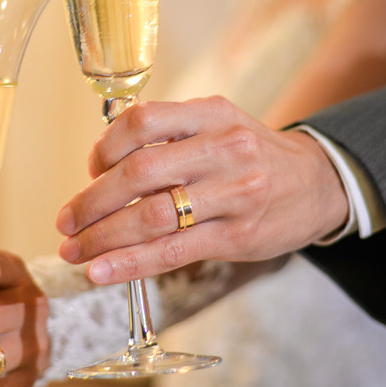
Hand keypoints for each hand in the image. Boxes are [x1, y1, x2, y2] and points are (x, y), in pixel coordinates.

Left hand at [56, 96, 348, 284]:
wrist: (320, 184)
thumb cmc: (253, 155)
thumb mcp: (219, 124)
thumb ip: (169, 135)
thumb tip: (102, 165)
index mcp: (212, 113)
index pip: (144, 121)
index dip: (105, 146)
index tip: (90, 168)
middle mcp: (224, 149)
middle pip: (140, 172)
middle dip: (92, 201)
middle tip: (65, 222)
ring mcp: (234, 194)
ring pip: (153, 216)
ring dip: (104, 237)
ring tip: (75, 252)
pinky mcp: (238, 235)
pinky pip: (174, 251)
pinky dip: (131, 264)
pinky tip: (103, 272)